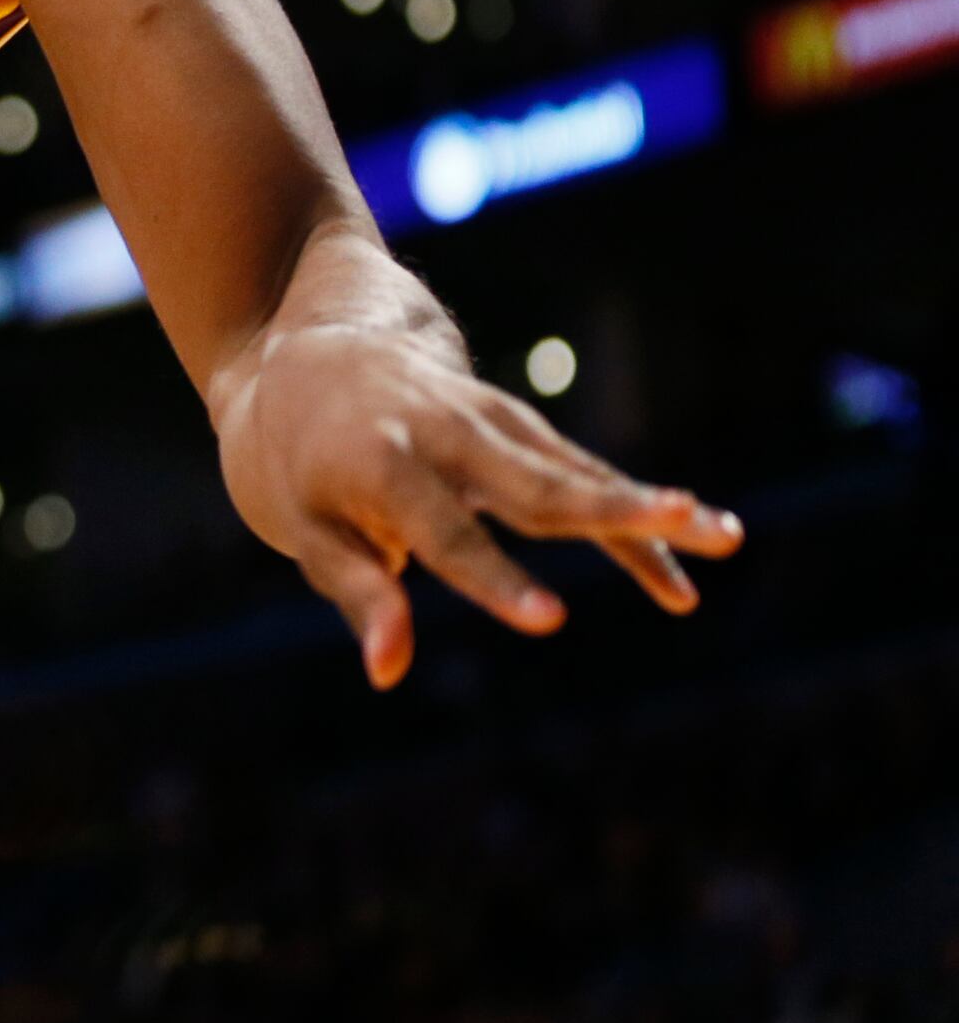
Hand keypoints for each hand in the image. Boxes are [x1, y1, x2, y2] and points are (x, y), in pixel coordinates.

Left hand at [212, 318, 742, 689]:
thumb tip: (388, 673)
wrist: (313, 348)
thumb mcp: (304, 527)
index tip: (551, 621)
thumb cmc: (295, 460)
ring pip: (577, 472)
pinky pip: (581, 472)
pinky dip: (631, 509)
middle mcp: (447, 434)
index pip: (445, 535)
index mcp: (382, 465)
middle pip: (539, 482)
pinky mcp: (520, 425)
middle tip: (688, 524)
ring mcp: (491, 421)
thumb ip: (358, 591)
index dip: (494, 580)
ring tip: (727, 539)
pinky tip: (692, 551)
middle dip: (617, 511)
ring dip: (650, 507)